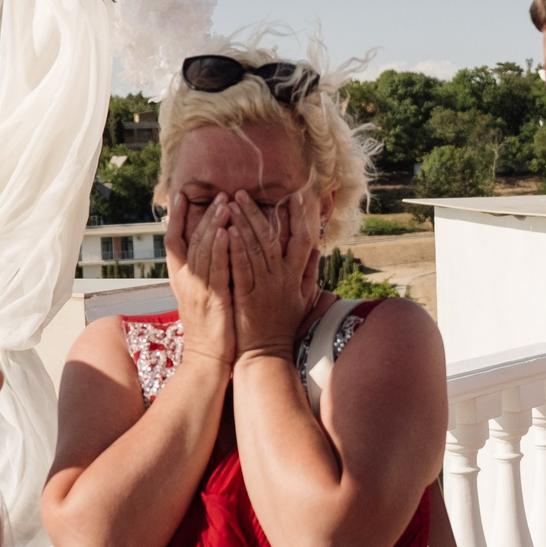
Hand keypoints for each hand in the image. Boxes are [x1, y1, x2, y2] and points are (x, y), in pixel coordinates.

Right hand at [164, 192, 236, 372]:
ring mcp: (197, 289)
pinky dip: (220, 249)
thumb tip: (212, 249)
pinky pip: (216, 269)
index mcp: (180, 278)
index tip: (180, 195)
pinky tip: (228, 232)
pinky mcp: (213, 299)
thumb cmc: (210, 327)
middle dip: (203, 215)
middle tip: (219, 195)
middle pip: (190, 239)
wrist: (207, 358)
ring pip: (202, 250)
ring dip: (213, 224)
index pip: (173, 241)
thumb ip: (203, 271)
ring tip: (225, 204)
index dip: (176, 217)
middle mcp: (185, 280)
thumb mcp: (200, 295)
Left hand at [228, 191, 318, 360]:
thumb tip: (317, 249)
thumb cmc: (282, 325)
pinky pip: (242, 267)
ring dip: (243, 223)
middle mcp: (282, 277)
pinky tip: (228, 231)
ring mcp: (265, 285)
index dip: (300, 216)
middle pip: (272, 237)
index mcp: (296, 276)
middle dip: (257, 212)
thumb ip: (311, 272)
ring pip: (255, 247)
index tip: (296, 195)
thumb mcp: (303, 298)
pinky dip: (236, 247)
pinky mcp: (247, 295)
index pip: (302, 239)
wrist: (266, 353)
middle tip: (241, 192)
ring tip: (229, 203)